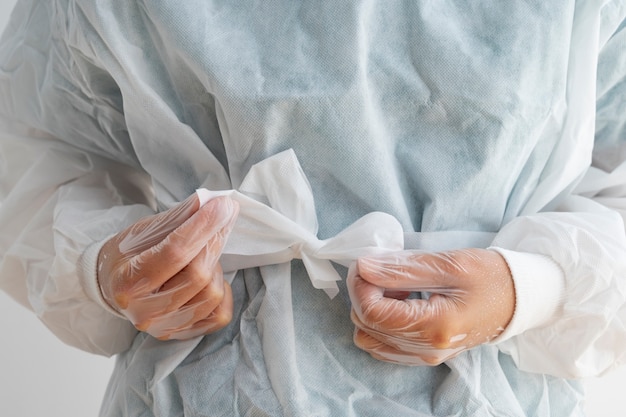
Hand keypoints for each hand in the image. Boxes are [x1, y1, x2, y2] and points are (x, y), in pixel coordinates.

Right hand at [97, 193, 238, 339]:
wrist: (115, 285)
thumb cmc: (130, 254)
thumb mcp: (145, 230)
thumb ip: (179, 217)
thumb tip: (212, 203)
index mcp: (128, 282)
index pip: (174, 253)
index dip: (202, 227)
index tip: (223, 205)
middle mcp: (144, 311)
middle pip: (197, 275)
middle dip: (214, 241)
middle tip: (222, 216)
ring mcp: (165, 327)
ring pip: (211, 294)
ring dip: (214, 267)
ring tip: (201, 255)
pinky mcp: (183, 334)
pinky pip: (220, 315)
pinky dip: (222, 293)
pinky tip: (209, 278)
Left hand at [347, 249, 514, 364]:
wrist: (518, 298)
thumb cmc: (490, 277)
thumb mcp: (450, 264)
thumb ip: (403, 268)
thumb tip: (364, 267)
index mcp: (435, 327)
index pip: (372, 313)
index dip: (359, 285)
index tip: (366, 263)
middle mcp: (426, 350)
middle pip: (366, 326)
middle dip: (363, 294)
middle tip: (381, 268)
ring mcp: (425, 356)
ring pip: (369, 337)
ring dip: (371, 308)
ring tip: (394, 287)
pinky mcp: (424, 355)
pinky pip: (383, 344)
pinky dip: (381, 321)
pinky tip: (399, 301)